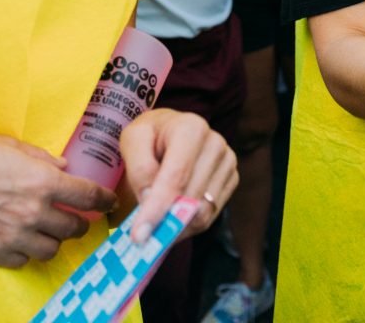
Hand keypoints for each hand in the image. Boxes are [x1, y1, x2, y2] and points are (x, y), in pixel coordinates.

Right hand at [0, 133, 113, 268]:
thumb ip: (41, 158)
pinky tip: (19, 239)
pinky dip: (26, 251)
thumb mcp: (9, 145)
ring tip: (45, 230)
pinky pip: (23, 260)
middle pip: (74, 228)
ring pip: (51, 249)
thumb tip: (63, 166)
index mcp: (42, 181)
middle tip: (74, 217)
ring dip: (54, 240)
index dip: (104, 201)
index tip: (109, 203)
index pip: (89, 197)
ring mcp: (14, 236)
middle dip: (78, 222)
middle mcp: (33, 212)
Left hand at [118, 108, 237, 242]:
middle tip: (140, 236)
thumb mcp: (132, 140)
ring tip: (155, 224)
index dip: (158, 207)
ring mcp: (227, 162)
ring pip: (202, 211)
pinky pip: (211, 216)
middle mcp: (216, 143)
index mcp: (191, 128)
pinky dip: (188, 225)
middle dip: (164, 219)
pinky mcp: (231, 179)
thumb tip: (150, 199)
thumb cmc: (149, 137)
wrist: (168, 133)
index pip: (176, 176)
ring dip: (175, 225)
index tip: (139, 235)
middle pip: (190, 197)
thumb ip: (139, 167)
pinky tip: (172, 217)